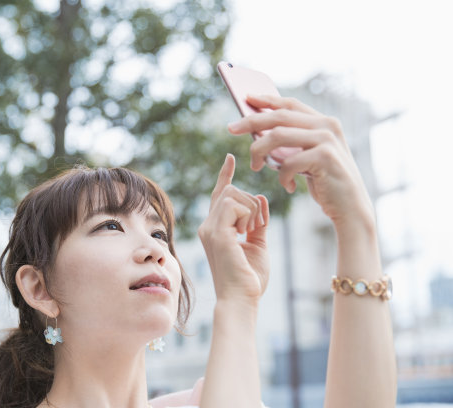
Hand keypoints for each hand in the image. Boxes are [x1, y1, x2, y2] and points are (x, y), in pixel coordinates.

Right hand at [198, 154, 269, 304]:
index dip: (226, 175)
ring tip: (253, 231)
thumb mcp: (258, 245)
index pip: (219, 195)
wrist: (242, 299)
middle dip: (250, 202)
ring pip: (232, 194)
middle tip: (258, 226)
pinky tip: (247, 231)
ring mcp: (209, 228)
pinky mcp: (216, 232)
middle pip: (230, 191)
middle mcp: (208, 226)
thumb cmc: (249, 278)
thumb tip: (261, 198)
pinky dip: (247, 214)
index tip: (231, 157)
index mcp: (216, 229)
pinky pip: (233, 204)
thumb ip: (258, 223)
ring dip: (250, 208)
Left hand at [228, 94, 374, 227]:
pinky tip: (287, 187)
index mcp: (324, 122)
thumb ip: (292, 142)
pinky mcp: (324, 157)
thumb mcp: (308, 156)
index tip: (246, 98)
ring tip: (255, 166)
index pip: (290, 104)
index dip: (267, 100)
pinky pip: (288, 162)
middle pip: (279, 116)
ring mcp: (327, 140)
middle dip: (251, 121)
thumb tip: (257, 131)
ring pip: (278, 136)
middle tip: (231, 129)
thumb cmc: (325, 181)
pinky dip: (281, 176)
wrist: (350, 206)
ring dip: (259, 151)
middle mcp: (327, 125)